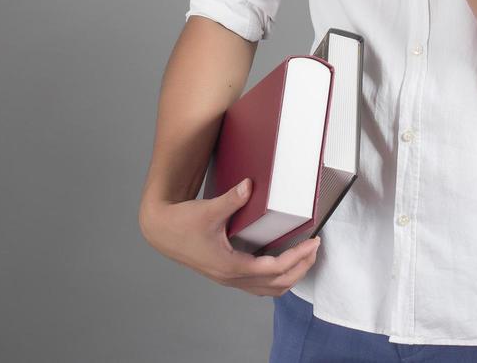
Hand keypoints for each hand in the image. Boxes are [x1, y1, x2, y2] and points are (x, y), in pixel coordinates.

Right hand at [138, 178, 321, 296]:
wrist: (160, 231)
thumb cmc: (181, 223)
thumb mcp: (209, 210)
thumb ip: (232, 199)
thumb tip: (249, 185)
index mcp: (231, 266)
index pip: (274, 269)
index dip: (297, 257)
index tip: (313, 243)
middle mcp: (232, 278)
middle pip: (277, 285)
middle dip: (300, 268)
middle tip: (315, 249)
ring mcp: (229, 279)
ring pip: (268, 290)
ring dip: (290, 276)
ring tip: (304, 257)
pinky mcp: (226, 274)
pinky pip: (258, 286)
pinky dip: (275, 278)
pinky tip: (281, 262)